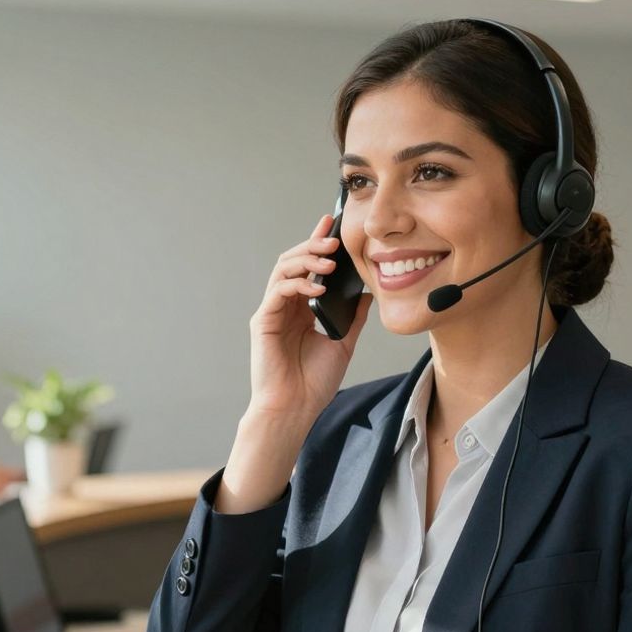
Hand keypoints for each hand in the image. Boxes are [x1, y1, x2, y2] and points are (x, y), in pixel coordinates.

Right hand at [247, 212, 370, 423]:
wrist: (295, 409)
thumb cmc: (314, 382)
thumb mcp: (343, 343)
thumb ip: (353, 317)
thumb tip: (368, 293)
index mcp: (302, 309)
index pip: (309, 268)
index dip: (317, 242)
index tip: (332, 222)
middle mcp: (285, 306)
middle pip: (293, 262)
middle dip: (312, 244)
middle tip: (333, 236)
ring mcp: (272, 312)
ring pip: (283, 270)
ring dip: (306, 260)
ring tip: (329, 258)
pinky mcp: (263, 321)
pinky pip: (278, 291)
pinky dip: (297, 284)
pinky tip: (316, 287)